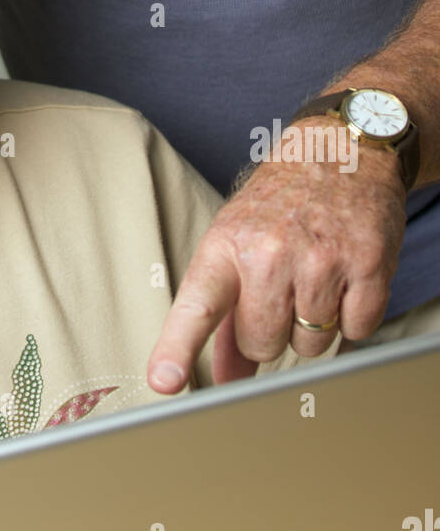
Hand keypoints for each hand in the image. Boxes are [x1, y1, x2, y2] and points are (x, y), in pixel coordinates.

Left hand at [147, 118, 408, 391]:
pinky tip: (344, 278)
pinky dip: (353, 316)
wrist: (339, 150)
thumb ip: (225, 317)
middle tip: (281, 290)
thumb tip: (224, 378)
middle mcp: (269, 251)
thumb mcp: (237, 242)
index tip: (164, 381)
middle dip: (271, 332)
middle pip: (262, 345)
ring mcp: (319, 259)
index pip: (199, 304)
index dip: (178, 347)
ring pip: (310, 345)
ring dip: (314, 325)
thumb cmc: (280, 202)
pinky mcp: (365, 264)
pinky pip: (356, 331)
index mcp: (227, 244)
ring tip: (314, 276)